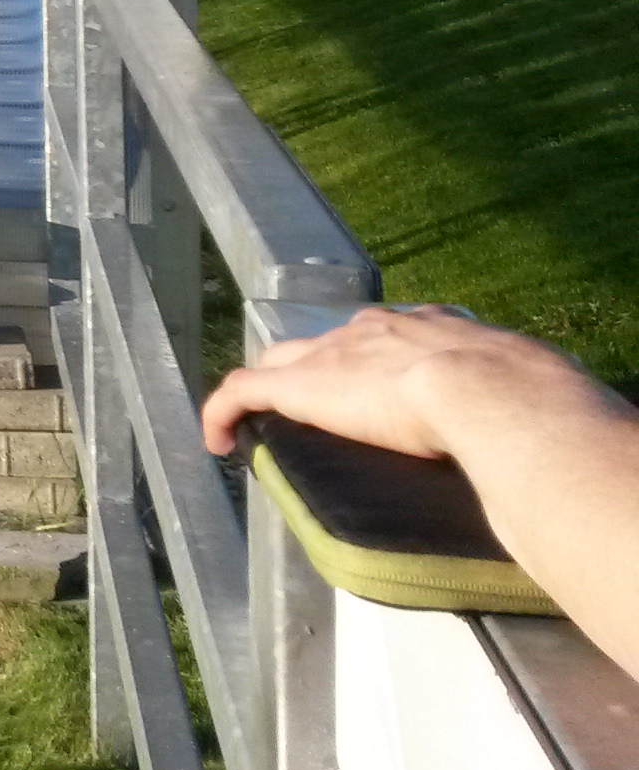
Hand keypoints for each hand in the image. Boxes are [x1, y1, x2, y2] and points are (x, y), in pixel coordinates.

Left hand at [198, 304, 611, 463]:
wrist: (491, 390)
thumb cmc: (527, 396)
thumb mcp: (530, 388)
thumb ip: (525, 401)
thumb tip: (555, 427)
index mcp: (432, 329)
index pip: (390, 336)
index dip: (377, 357)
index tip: (379, 385)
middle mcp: (375, 329)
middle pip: (327, 342)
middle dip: (315, 366)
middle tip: (313, 401)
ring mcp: (333, 353)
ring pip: (280, 363)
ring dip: (268, 388)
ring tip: (256, 420)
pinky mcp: (301, 386)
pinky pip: (241, 392)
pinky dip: (222, 412)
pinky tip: (215, 441)